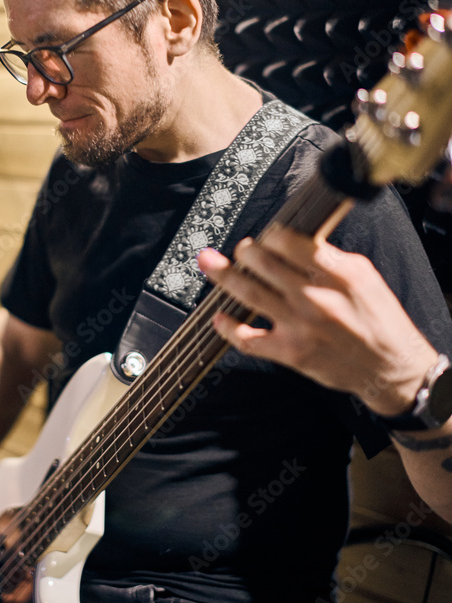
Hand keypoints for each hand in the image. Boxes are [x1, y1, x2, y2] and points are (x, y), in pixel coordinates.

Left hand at [197, 226, 437, 416]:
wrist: (391, 367)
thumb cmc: (378, 319)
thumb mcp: (364, 276)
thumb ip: (329, 257)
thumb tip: (293, 240)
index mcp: (338, 274)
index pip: (290, 242)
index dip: (272, 235)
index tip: (268, 236)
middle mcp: (316, 298)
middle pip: (263, 264)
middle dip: (245, 251)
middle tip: (242, 249)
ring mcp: (301, 327)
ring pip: (249, 294)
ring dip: (224, 276)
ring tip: (210, 263)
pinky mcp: (291, 353)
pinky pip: (249, 339)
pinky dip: (228, 327)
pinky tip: (219, 317)